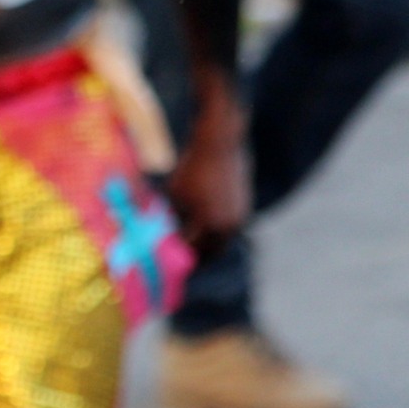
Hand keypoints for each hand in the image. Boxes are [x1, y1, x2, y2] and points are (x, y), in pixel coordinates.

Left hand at [166, 128, 249, 256]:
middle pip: (210, 254)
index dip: (178, 258)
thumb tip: (164, 237)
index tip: (167, 263)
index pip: (191, 251)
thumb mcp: (174, 195)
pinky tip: (203, 231)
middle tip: (180, 262)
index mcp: (209, 224)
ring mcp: (239, 219)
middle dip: (195, 258)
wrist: (220, 145)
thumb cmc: (192, 168)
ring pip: (222, 243)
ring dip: (207, 248)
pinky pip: (229, 230)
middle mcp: (228, 226)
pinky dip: (216, 235)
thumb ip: (172, 219)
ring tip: (190, 248)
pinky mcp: (245, 210)